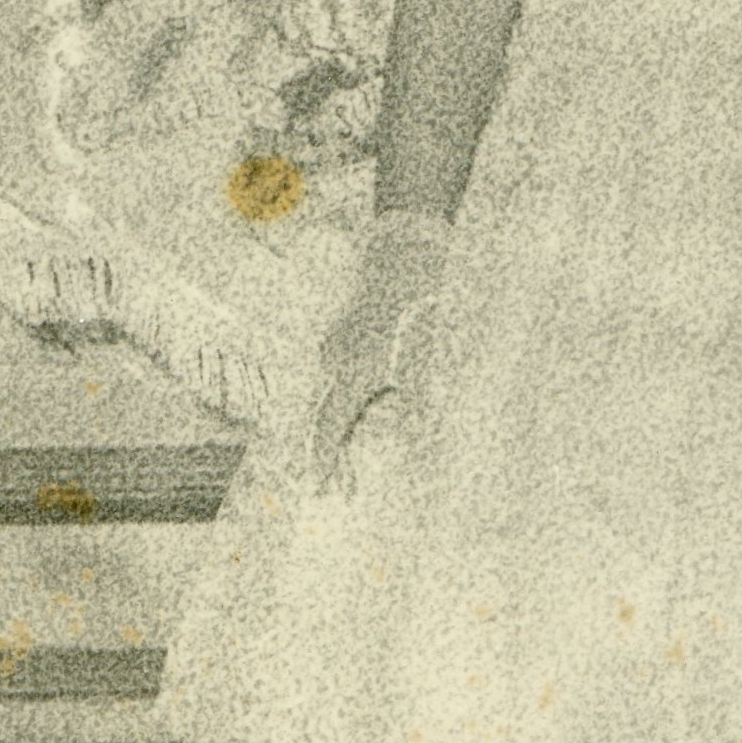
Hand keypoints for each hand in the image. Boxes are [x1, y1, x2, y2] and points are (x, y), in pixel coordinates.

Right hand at [301, 211, 449, 488]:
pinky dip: (338, 403)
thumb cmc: (414, 308)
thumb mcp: (423, 361)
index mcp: (351, 374)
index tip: (318, 488)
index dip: (325, 461)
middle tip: (333, 487)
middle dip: (326, 455)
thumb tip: (417, 446)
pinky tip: (351, 409)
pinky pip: (332, 378)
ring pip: (325, 398)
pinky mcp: (342, 334)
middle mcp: (334, 363)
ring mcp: (334, 346)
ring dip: (332, 430)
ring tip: (344, 459)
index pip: (330, 428)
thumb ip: (418, 407)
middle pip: (322, 418)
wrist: (403, 254)